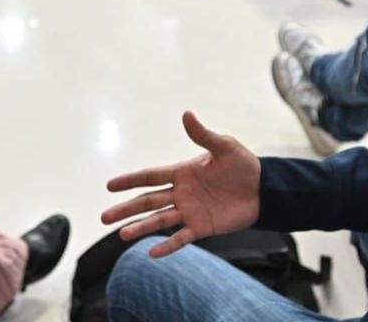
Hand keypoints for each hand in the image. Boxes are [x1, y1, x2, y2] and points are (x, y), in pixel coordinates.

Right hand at [101, 112, 260, 257]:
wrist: (263, 189)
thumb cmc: (243, 165)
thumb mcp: (224, 146)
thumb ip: (203, 135)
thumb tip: (186, 114)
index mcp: (182, 172)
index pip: (150, 176)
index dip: (130, 181)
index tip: (110, 186)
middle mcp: (181, 193)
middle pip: (148, 201)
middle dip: (126, 209)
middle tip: (104, 217)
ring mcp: (190, 211)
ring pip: (159, 220)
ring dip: (140, 227)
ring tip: (120, 235)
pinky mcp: (202, 227)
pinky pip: (181, 238)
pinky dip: (167, 245)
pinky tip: (152, 252)